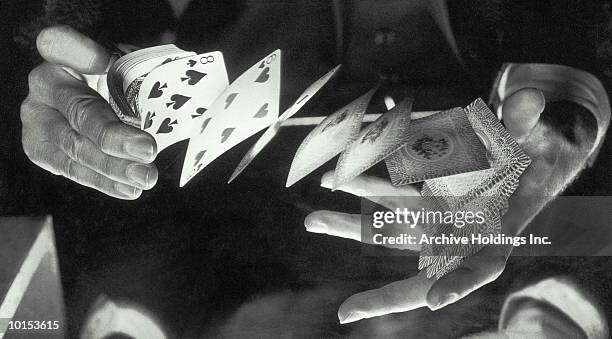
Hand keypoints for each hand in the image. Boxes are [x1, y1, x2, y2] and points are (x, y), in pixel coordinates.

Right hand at [21, 25, 157, 198]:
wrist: (102, 102)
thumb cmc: (122, 81)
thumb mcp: (132, 67)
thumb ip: (139, 74)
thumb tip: (173, 91)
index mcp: (63, 52)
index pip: (62, 45)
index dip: (81, 53)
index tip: (103, 61)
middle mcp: (45, 83)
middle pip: (79, 111)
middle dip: (114, 136)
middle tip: (147, 150)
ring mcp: (38, 118)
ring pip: (75, 148)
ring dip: (113, 167)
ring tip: (145, 177)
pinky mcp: (40, 148)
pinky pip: (73, 170)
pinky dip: (105, 182)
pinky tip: (130, 189)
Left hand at [305, 88, 596, 322]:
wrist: (520, 154)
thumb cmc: (536, 156)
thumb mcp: (539, 139)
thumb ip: (528, 122)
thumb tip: (527, 97)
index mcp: (497, 234)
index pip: (482, 270)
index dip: (459, 285)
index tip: (433, 299)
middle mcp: (458, 233)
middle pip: (420, 263)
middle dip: (384, 285)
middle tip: (347, 310)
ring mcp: (435, 217)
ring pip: (390, 224)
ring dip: (353, 219)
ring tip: (316, 211)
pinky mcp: (419, 198)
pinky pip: (388, 193)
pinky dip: (363, 184)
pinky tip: (337, 175)